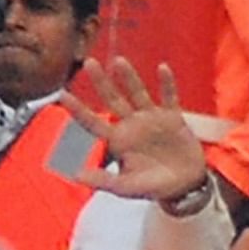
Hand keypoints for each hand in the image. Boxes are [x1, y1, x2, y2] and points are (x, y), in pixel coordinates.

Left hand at [70, 57, 207, 205]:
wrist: (185, 185)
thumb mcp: (126, 187)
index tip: (62, 94)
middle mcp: (132, 125)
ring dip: (129, 78)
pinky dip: (167, 84)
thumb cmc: (153, 187)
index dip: (78, 110)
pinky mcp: (173, 118)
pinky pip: (169, 97)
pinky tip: (162, 68)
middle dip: (101, 82)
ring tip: (119, 61)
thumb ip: (103, 180)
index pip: (93, 123)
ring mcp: (152, 119)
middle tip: (89, 63)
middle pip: (113, 100)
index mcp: (117, 141)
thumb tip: (76, 175)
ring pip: (138, 94)